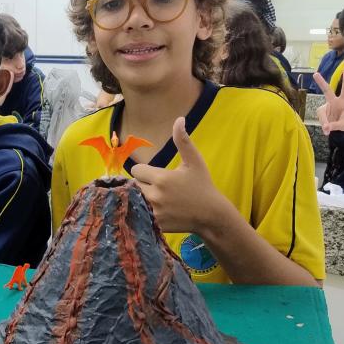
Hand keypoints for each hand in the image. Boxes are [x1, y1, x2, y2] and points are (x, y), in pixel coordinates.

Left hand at [130, 117, 227, 233]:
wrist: (211, 215)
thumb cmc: (202, 186)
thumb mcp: (195, 162)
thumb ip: (183, 141)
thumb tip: (179, 119)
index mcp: (161, 178)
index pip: (136, 170)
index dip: (144, 172)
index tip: (155, 175)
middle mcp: (154, 195)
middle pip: (132, 185)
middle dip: (141, 185)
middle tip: (155, 188)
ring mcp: (153, 212)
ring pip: (133, 200)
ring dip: (139, 198)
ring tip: (154, 199)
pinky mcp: (154, 224)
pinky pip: (138, 214)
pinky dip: (142, 212)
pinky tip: (156, 210)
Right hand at [314, 69, 343, 134]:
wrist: (341, 125)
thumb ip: (335, 125)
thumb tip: (326, 127)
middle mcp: (334, 101)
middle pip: (327, 90)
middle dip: (321, 82)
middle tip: (315, 74)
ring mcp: (327, 106)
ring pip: (322, 113)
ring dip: (324, 121)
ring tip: (328, 129)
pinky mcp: (322, 112)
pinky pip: (321, 119)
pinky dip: (323, 125)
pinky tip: (327, 129)